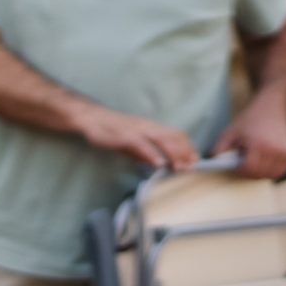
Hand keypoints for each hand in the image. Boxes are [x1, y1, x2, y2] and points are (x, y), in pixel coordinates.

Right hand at [78, 106, 198, 172]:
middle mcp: (147, 126)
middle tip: (192, 166)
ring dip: (173, 153)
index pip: (175, 134)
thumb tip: (157, 164)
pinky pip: (141, 145)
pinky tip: (159, 164)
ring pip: (161, 139)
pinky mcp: (124, 136)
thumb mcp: (130, 143)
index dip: (187, 146)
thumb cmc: (109, 130)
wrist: (90, 118)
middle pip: (172, 136)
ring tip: (180, 167)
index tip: (195, 159)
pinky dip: (152, 154)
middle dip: (184, 151)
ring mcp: (136, 130)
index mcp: (150, 127)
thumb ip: (143, 153)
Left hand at [216, 102, 285, 179]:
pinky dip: (273, 170)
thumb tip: (215, 162)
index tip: (236, 166)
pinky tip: (265, 160)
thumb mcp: (230, 132)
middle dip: (250, 172)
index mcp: (258, 144)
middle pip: (261, 174)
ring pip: (272, 174)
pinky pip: (282, 170)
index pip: (250, 168)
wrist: (271, 108)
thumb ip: (220, 148)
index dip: (241, 171)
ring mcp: (285, 152)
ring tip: (255, 158)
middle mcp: (274, 149)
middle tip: (244, 162)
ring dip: (262, 172)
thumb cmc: (250, 120)